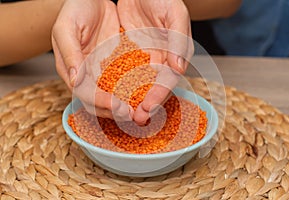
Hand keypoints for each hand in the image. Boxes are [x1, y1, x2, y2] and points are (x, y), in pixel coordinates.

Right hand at [52, 0, 131, 119]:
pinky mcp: (117, 64)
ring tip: (142, 111)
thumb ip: (70, 53)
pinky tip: (147, 94)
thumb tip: (74, 80)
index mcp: (72, 70)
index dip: (100, 102)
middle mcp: (88, 75)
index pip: (85, 93)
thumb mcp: (66, 27)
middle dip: (115, 111)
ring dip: (127, 105)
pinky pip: (127, 80)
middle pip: (100, 101)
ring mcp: (103, 71)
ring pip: (115, 95)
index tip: (117, 107)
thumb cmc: (75, 9)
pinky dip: (135, 89)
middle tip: (132, 115)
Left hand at [117, 0, 193, 123]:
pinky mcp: (126, 54)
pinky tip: (106, 94)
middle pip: (151, 88)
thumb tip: (179, 69)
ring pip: (135, 84)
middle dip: (143, 104)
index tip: (147, 109)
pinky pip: (120, 72)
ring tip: (119, 113)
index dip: (158, 96)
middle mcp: (158, 61)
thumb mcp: (175, 14)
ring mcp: (142, 59)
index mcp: (173, 55)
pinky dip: (115, 84)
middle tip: (134, 119)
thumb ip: (179, 40)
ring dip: (128, 99)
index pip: (167, 81)